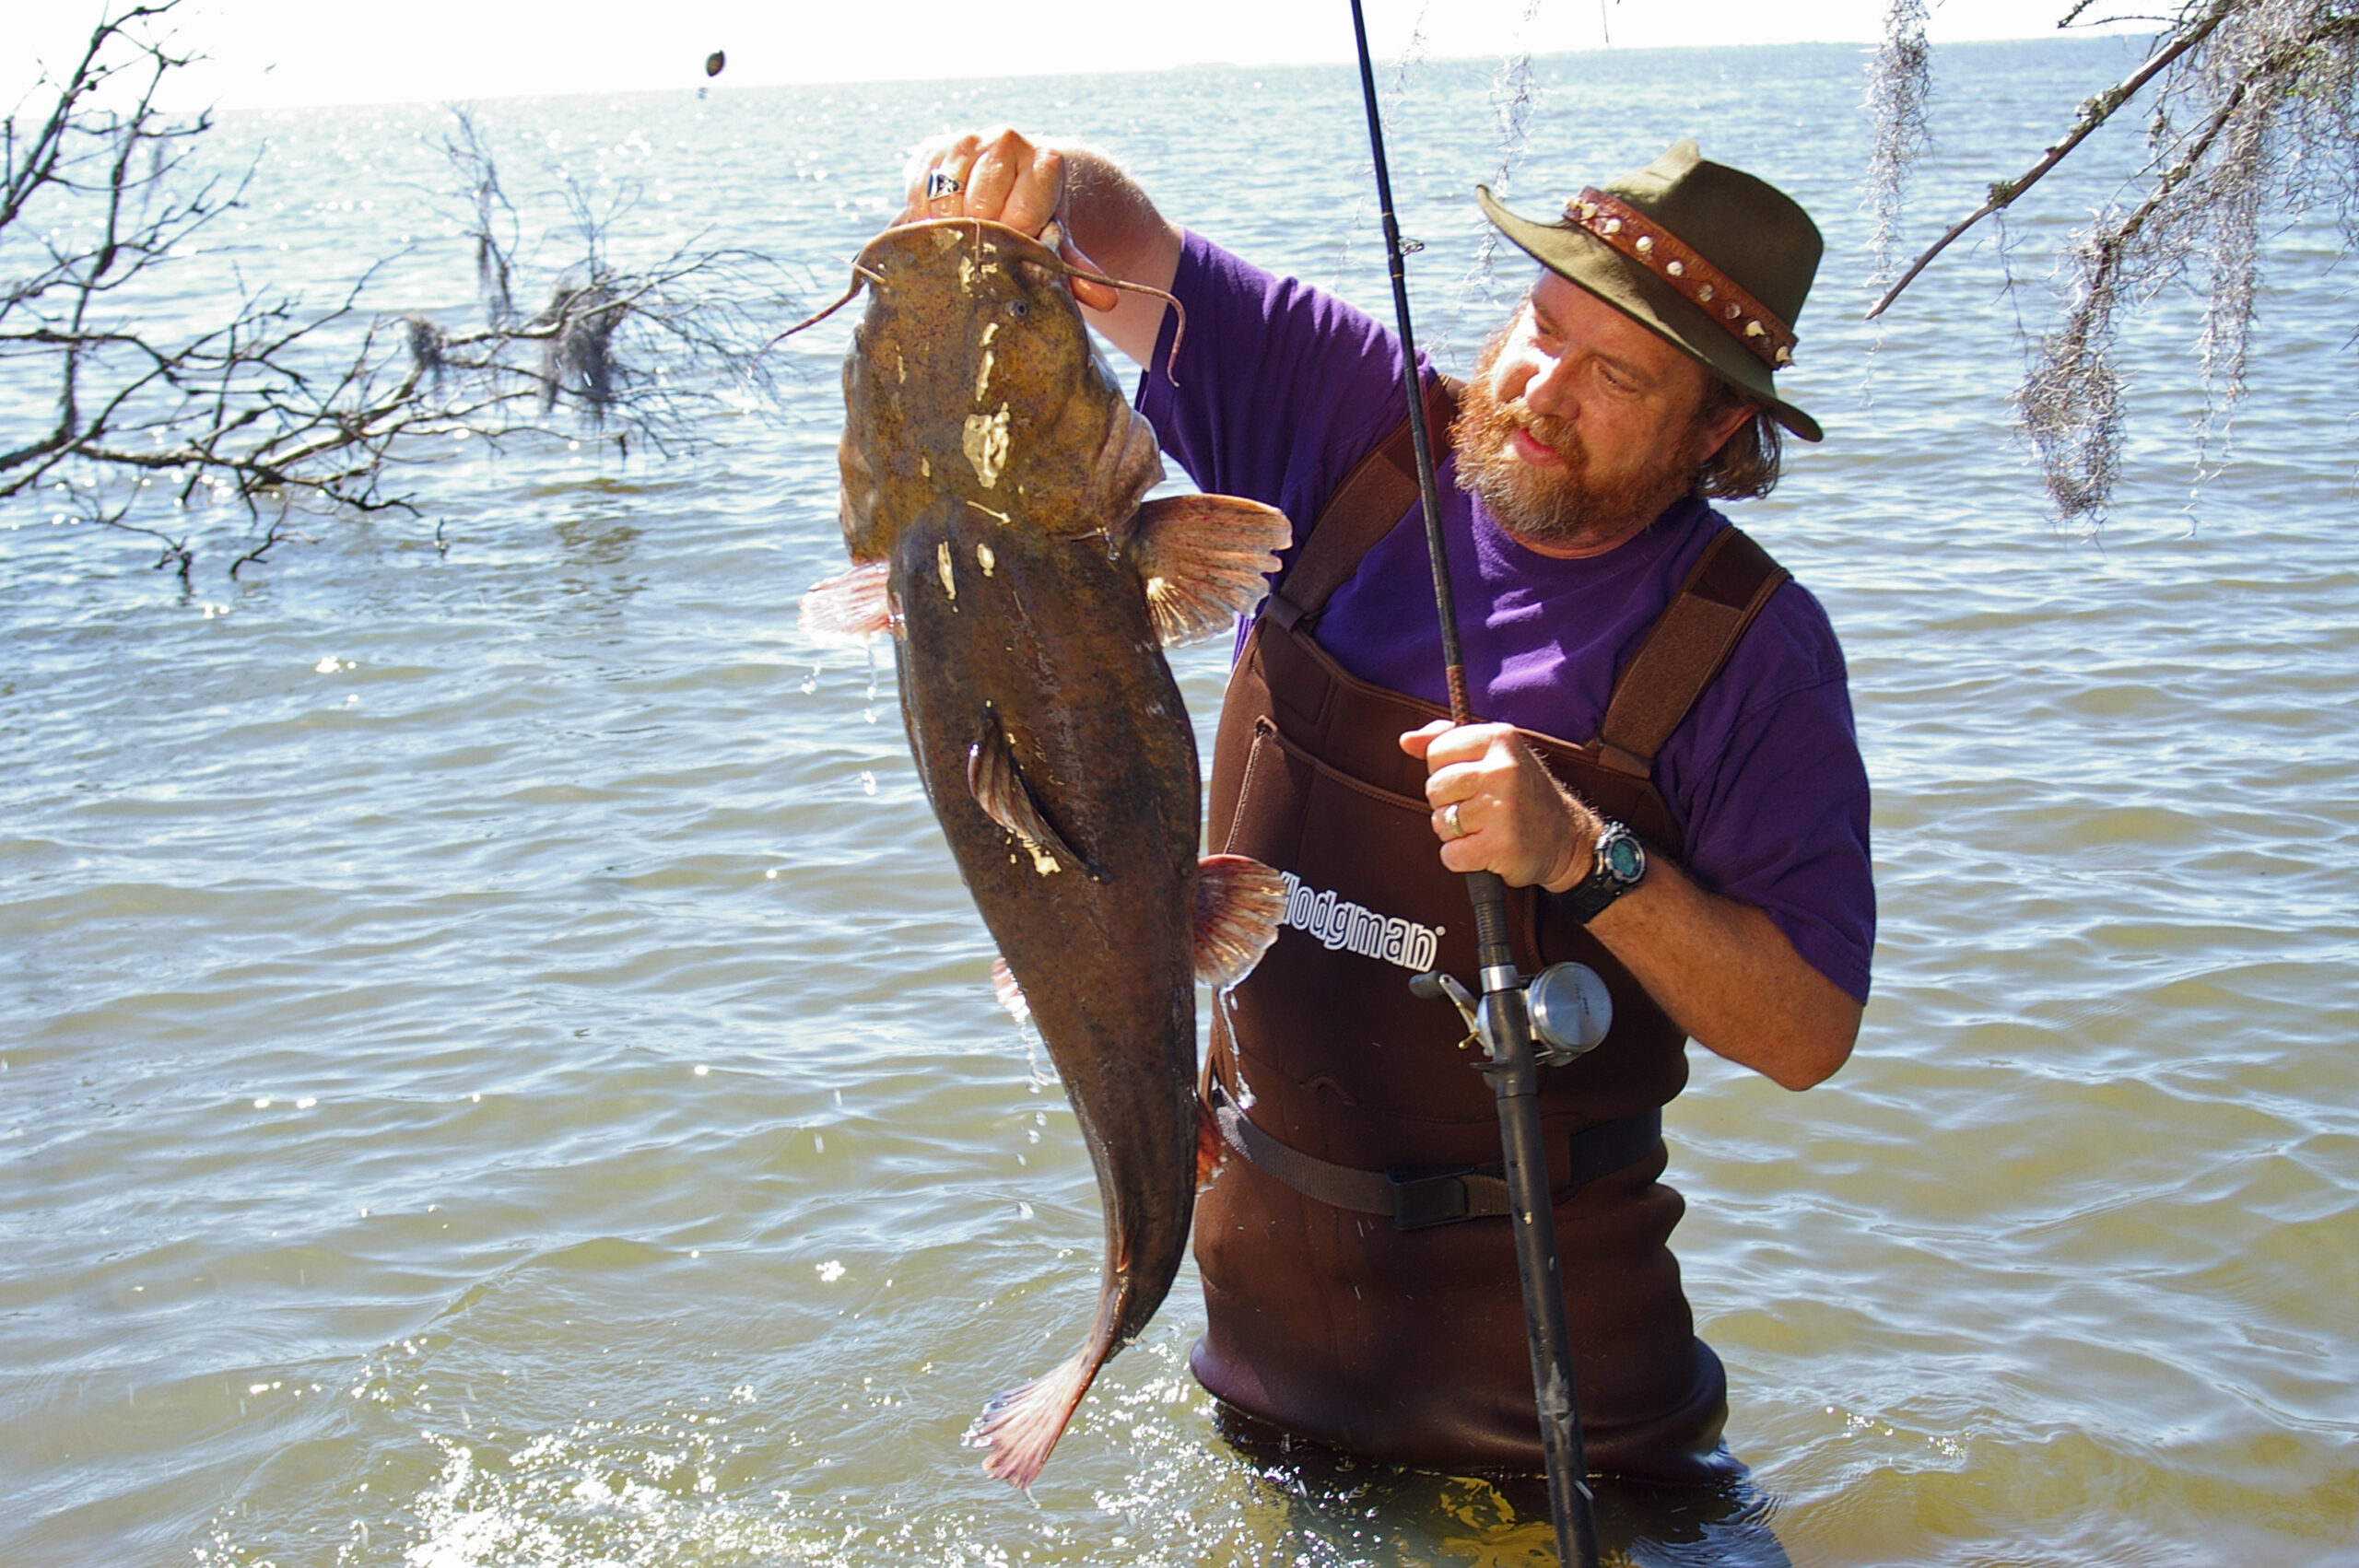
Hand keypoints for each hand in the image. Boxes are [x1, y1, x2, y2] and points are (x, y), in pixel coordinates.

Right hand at [899, 128, 1119, 311]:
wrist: (1010, 178)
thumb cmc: (1034, 219)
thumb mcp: (1055, 241)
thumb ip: (1075, 268)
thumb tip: (1107, 301)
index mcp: (1046, 162)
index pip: (1022, 214)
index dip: (1014, 243)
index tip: (1013, 252)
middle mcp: (1008, 140)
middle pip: (981, 204)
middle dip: (980, 236)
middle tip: (983, 252)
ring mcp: (967, 140)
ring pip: (946, 197)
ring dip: (949, 228)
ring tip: (961, 241)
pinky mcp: (931, 148)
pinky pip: (919, 190)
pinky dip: (924, 217)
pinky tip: (939, 228)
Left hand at [1400, 719, 1600, 891]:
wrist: (1568, 839)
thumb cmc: (1521, 793)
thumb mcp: (1494, 754)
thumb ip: (1447, 741)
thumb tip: (1406, 741)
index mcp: (1500, 738)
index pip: (1436, 752)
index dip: (1445, 771)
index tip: (1470, 781)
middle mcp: (1503, 769)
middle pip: (1434, 788)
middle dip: (1447, 803)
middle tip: (1479, 809)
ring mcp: (1503, 808)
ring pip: (1439, 822)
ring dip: (1455, 832)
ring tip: (1485, 828)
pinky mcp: (1501, 846)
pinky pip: (1450, 855)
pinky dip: (1461, 859)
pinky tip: (1485, 850)